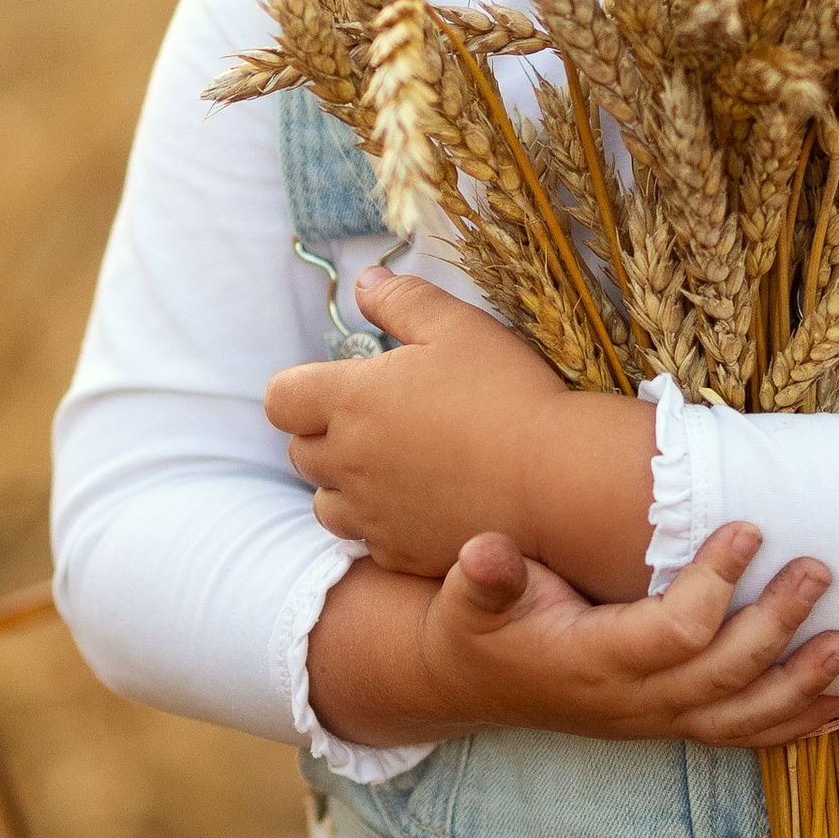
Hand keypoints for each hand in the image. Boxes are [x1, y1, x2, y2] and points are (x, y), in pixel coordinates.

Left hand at [266, 265, 658, 598]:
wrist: (558, 480)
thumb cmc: (510, 393)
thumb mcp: (458, 327)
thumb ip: (402, 300)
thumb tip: (363, 283)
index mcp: (351, 400)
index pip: (280, 399)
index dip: (301, 391)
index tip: (342, 387)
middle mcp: (348, 461)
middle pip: (299, 452)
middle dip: (324, 436)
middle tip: (381, 423)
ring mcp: (371, 513)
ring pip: (325, 504)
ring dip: (345, 486)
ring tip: (395, 469)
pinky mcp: (400, 554)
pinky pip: (369, 542)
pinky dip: (384, 525)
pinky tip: (426, 505)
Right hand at [307, 525, 838, 753]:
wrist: (472, 684)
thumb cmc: (478, 627)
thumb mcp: (467, 599)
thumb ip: (484, 577)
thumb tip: (486, 550)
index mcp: (591, 663)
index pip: (673, 632)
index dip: (715, 584)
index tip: (747, 527)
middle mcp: (631, 703)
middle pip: (722, 674)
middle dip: (777, 624)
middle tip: (817, 569)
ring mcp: (655, 722)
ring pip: (741, 717)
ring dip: (800, 685)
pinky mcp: (671, 726)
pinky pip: (741, 736)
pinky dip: (795, 726)